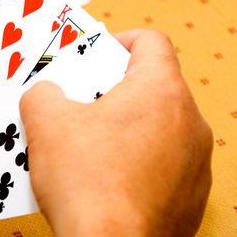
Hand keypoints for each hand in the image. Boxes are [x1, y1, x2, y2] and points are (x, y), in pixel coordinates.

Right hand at [20, 30, 212, 236]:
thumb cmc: (85, 182)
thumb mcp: (46, 122)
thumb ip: (42, 93)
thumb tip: (46, 94)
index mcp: (161, 92)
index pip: (151, 42)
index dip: (119, 39)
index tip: (95, 54)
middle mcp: (190, 122)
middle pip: (151, 86)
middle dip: (111, 89)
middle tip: (80, 102)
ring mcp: (194, 162)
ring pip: (156, 127)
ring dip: (123, 126)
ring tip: (86, 143)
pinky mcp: (190, 196)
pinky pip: (161, 163)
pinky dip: (135, 161)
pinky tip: (104, 178)